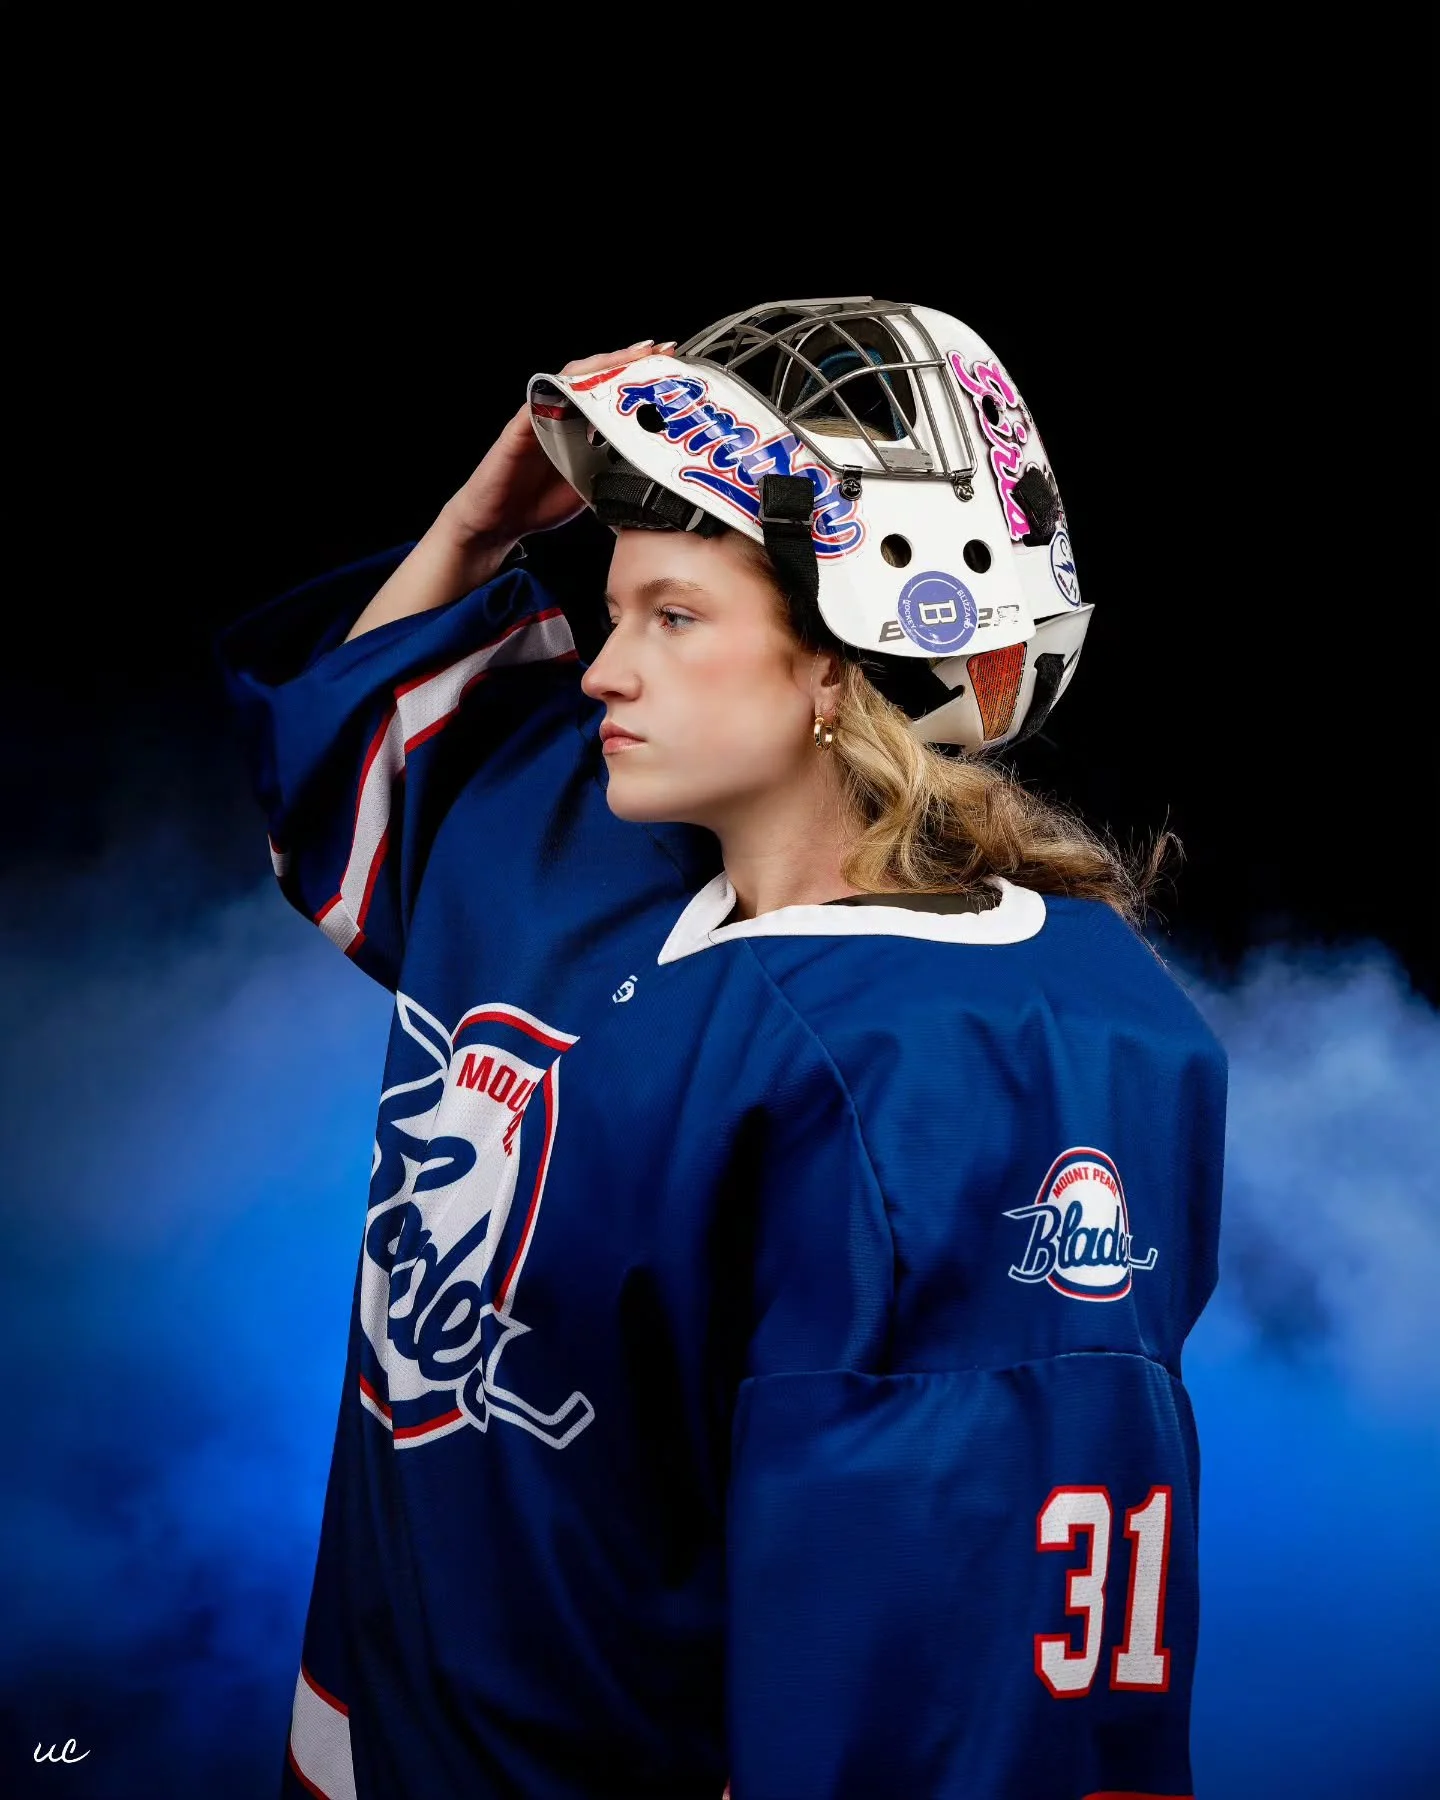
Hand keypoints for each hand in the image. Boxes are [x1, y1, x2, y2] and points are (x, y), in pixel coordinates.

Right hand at [438, 340, 671, 589]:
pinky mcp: (521, 425)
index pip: (613, 392)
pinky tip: (586, 380)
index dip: (639, 378)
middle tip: (661, 351)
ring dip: (602, 365)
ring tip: (632, 356)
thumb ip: (615, 468)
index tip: (670, 367)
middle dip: (629, 360)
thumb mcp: (592, 486)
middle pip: (597, 376)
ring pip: (573, 378)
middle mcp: (562, 413)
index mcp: (580, 425)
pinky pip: (542, 397)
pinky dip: (563, 387)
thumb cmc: (539, 503)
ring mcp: (541, 414)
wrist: (498, 523)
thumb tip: (655, 463)